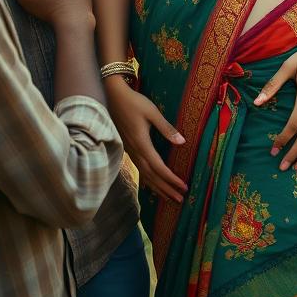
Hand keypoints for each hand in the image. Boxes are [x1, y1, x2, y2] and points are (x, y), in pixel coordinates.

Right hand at [105, 79, 186, 202]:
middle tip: (180, 200)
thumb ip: (166, 128)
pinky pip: (139, 169)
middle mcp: (135, 151)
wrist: (113, 96)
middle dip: (166, 189)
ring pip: (144, 174)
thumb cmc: (134, 102)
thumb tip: (182, 142)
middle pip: (152, 176)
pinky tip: (151, 185)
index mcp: (142, 143)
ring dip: (157, 187)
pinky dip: (147, 180)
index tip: (183, 187)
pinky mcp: (128, 148)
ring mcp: (130, 151)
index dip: (171, 179)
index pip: (158, 167)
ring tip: (169, 198)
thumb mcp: (152, 112)